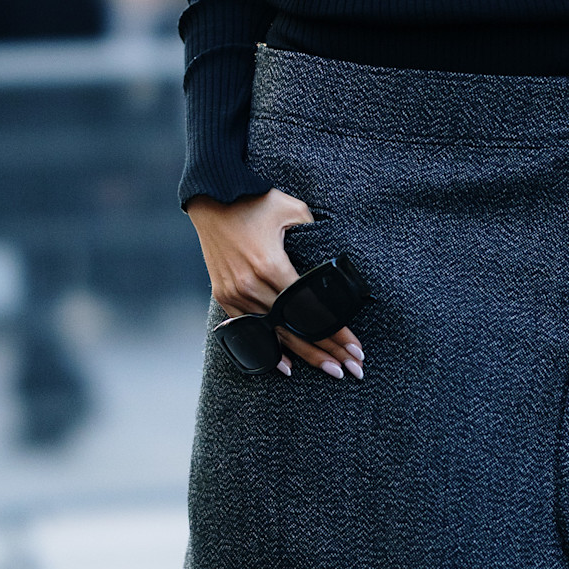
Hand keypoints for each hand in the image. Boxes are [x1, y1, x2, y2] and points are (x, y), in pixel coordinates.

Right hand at [186, 189, 364, 379]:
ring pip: (274, 333)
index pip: (310, 310)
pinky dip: (269, 347)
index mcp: (271, 265)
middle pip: (294, 328)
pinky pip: (248, 329)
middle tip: (351, 370)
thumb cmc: (256, 201)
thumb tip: (337, 257)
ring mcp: (235, 293)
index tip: (356, 349)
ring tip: (329, 369)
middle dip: (325, 351)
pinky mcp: (223, 296)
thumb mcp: (293, 209)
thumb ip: (317, 232)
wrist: (212, 199)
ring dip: (303, 353)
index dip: (335, 331)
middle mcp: (251, 285)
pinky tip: (288, 365)